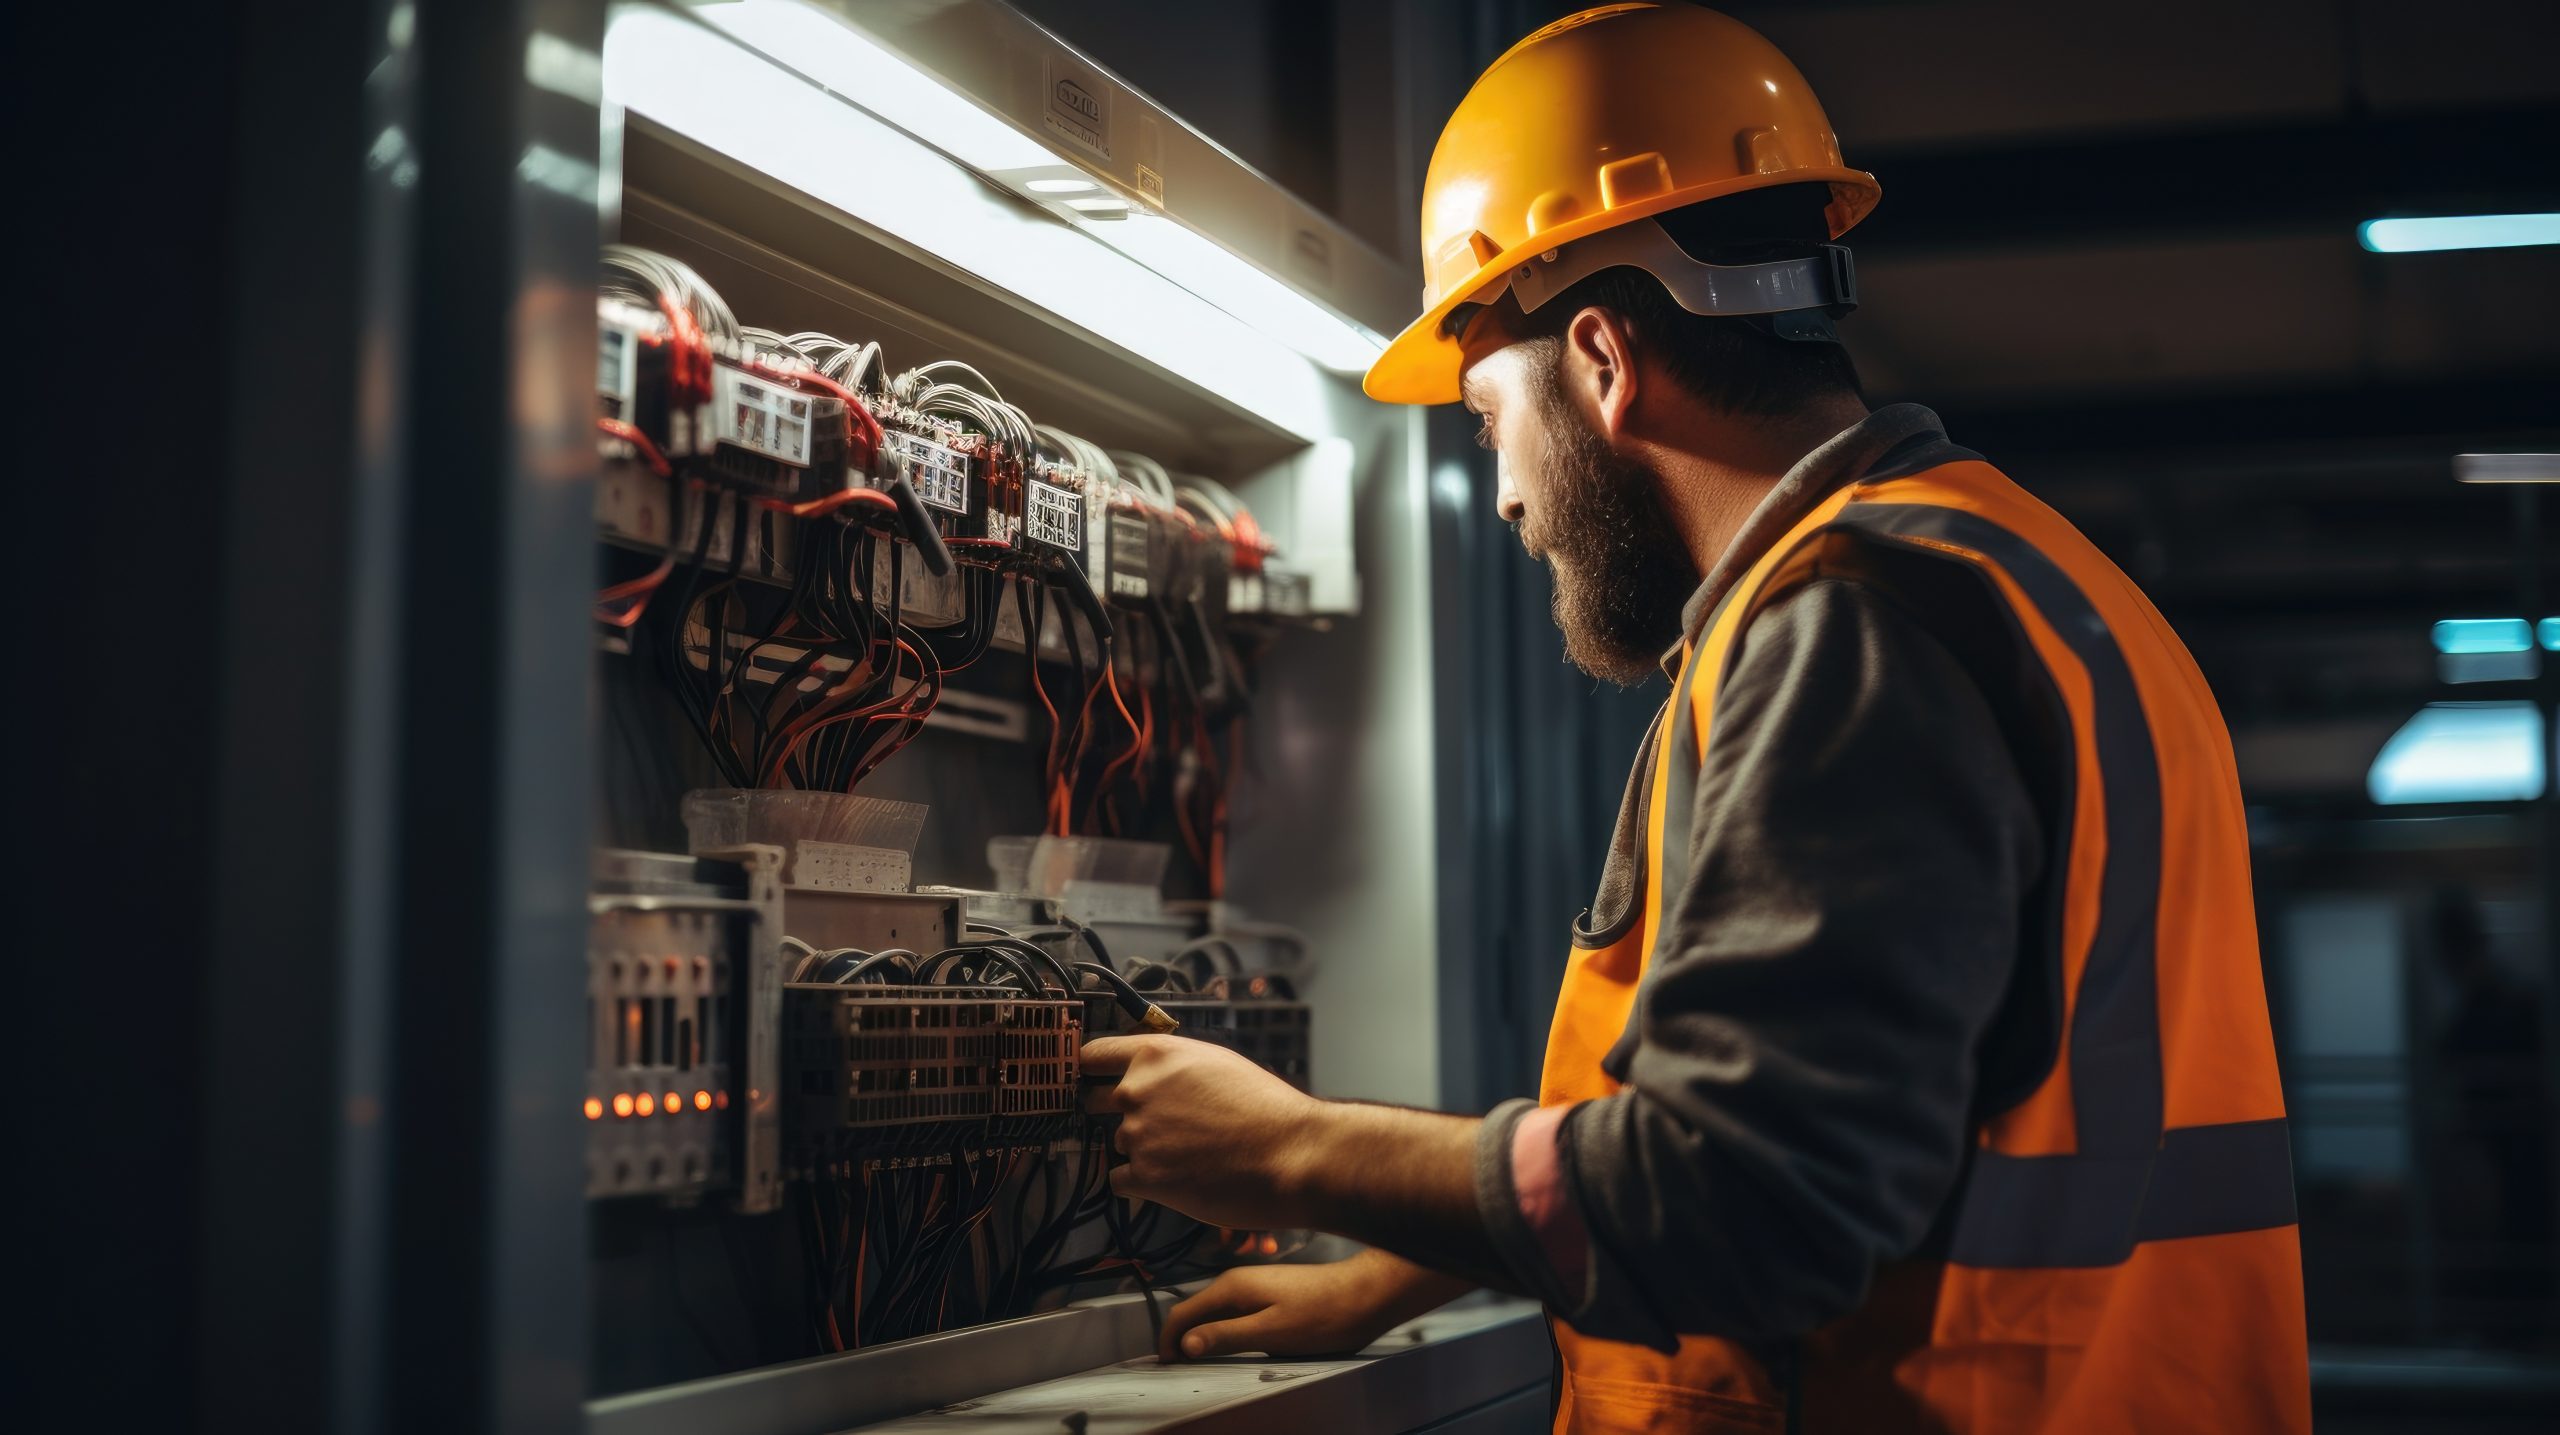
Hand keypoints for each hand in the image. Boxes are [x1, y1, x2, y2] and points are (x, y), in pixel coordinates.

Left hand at [1080, 1035, 1322, 1229]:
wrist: (1291, 1154)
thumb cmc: (1265, 1108)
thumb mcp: (1216, 1063)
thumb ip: (1173, 1068)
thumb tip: (1150, 1078)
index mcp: (1155, 1055)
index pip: (1093, 1056)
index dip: (1088, 1070)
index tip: (1088, 1079)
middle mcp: (1136, 1091)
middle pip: (1096, 1102)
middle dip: (1120, 1114)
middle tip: (1156, 1126)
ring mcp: (1137, 1135)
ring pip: (1118, 1143)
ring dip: (1142, 1150)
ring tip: (1187, 1156)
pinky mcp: (1144, 1177)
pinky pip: (1119, 1180)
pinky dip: (1140, 1183)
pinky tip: (1175, 1179)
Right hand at [1157, 1251, 1474, 1361]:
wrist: (1365, 1296)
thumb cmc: (1324, 1314)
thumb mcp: (1271, 1332)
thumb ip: (1225, 1336)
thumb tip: (1186, 1345)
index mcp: (1232, 1287)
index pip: (1182, 1314)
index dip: (1167, 1341)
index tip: (1164, 1366)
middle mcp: (1238, 1281)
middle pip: (1194, 1312)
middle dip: (1180, 1339)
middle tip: (1175, 1370)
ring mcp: (1253, 1286)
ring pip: (1213, 1313)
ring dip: (1200, 1336)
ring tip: (1196, 1362)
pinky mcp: (1268, 1294)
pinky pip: (1232, 1313)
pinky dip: (1221, 1330)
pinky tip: (1228, 1346)